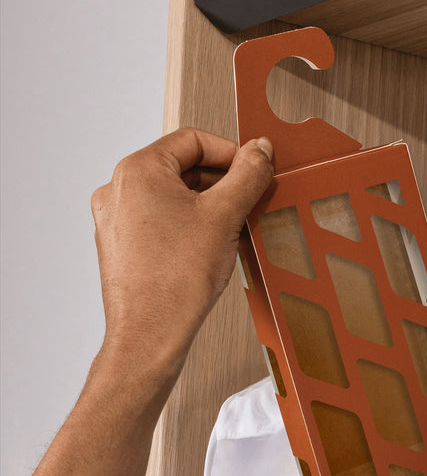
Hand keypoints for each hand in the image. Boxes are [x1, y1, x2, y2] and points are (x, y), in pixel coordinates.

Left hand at [90, 127, 273, 386]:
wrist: (150, 334)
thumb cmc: (177, 280)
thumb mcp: (224, 216)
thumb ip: (247, 176)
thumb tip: (260, 151)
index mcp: (138, 170)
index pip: (193, 141)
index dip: (231, 153)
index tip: (255, 170)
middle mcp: (119, 190)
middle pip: (181, 168)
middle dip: (220, 183)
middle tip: (250, 202)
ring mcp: (116, 220)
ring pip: (171, 198)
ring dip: (206, 207)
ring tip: (232, 230)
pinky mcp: (121, 248)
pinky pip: (160, 223)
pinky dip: (187, 228)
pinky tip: (208, 250)